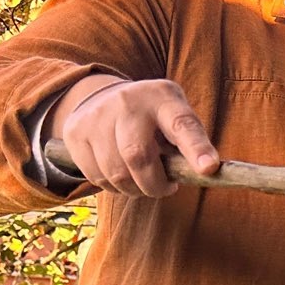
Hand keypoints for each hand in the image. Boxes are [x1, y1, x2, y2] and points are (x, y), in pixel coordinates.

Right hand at [49, 76, 219, 197]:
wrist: (101, 95)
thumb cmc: (153, 117)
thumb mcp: (175, 116)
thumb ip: (190, 142)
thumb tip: (203, 173)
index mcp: (163, 98)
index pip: (182, 124)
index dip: (196, 148)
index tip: (209, 168)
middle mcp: (127, 102)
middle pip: (137, 156)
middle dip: (155, 185)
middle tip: (165, 188)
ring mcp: (97, 116)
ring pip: (116, 173)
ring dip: (135, 189)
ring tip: (144, 180)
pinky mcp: (76, 133)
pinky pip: (96, 178)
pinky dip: (114, 186)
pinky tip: (122, 173)